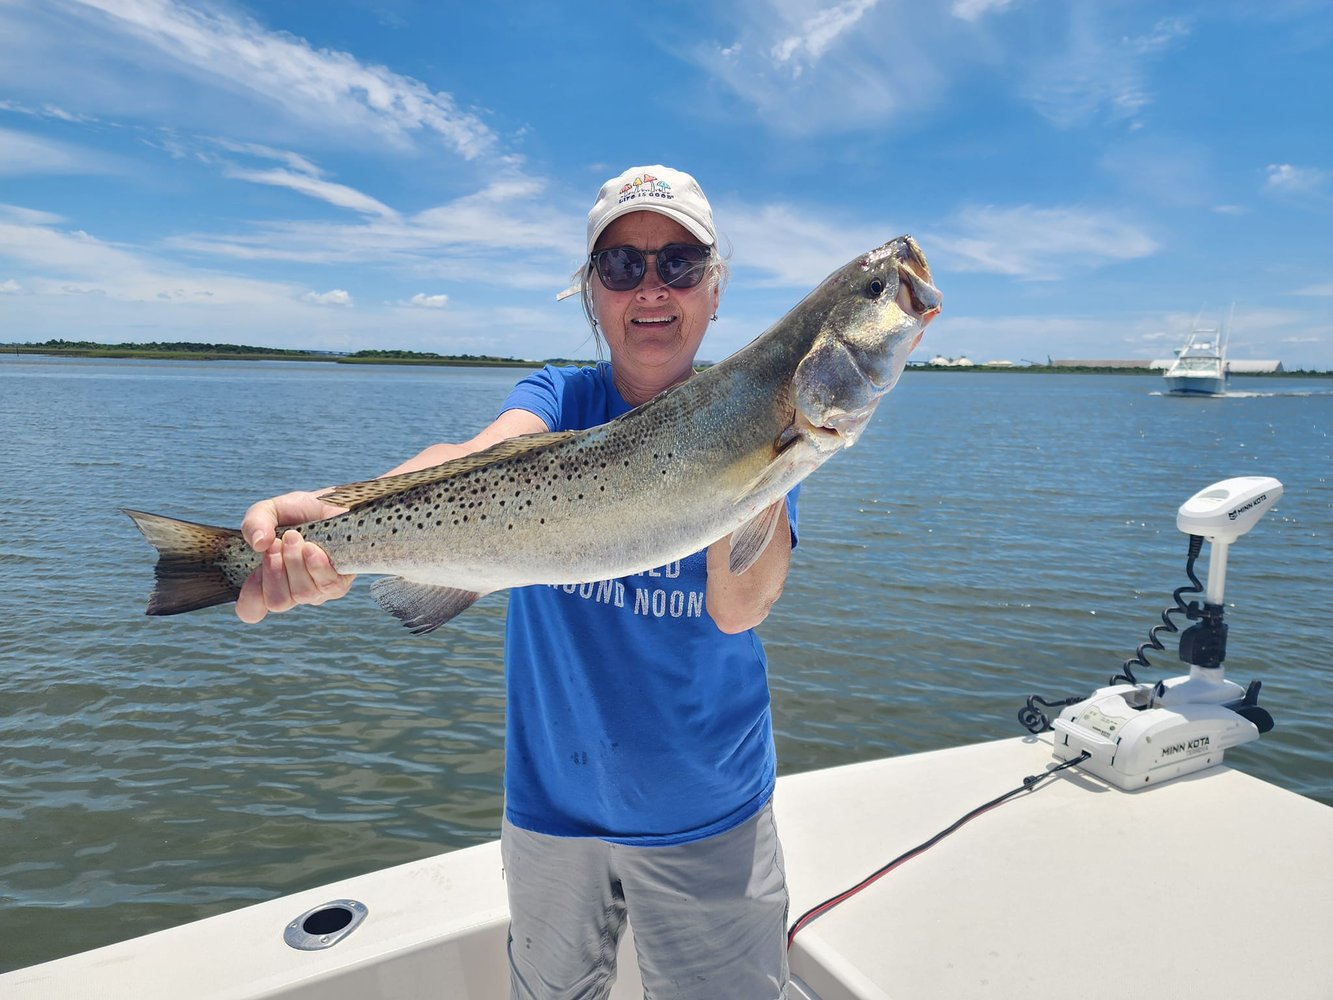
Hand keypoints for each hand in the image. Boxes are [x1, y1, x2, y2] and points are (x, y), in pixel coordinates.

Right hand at [236, 491, 354, 622]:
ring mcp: (316, 590)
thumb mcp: (270, 511)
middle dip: (274, 569)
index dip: (250, 600)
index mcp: (268, 580)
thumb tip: (258, 543)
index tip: (254, 570)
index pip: (252, 610)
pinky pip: (327, 586)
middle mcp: (292, 590)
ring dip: (295, 562)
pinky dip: (316, 565)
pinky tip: (313, 548)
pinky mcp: (339, 583)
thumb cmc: (298, 512)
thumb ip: (254, 523)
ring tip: (296, 536)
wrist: (333, 503)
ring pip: (302, 593)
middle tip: (278, 543)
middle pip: (277, 602)